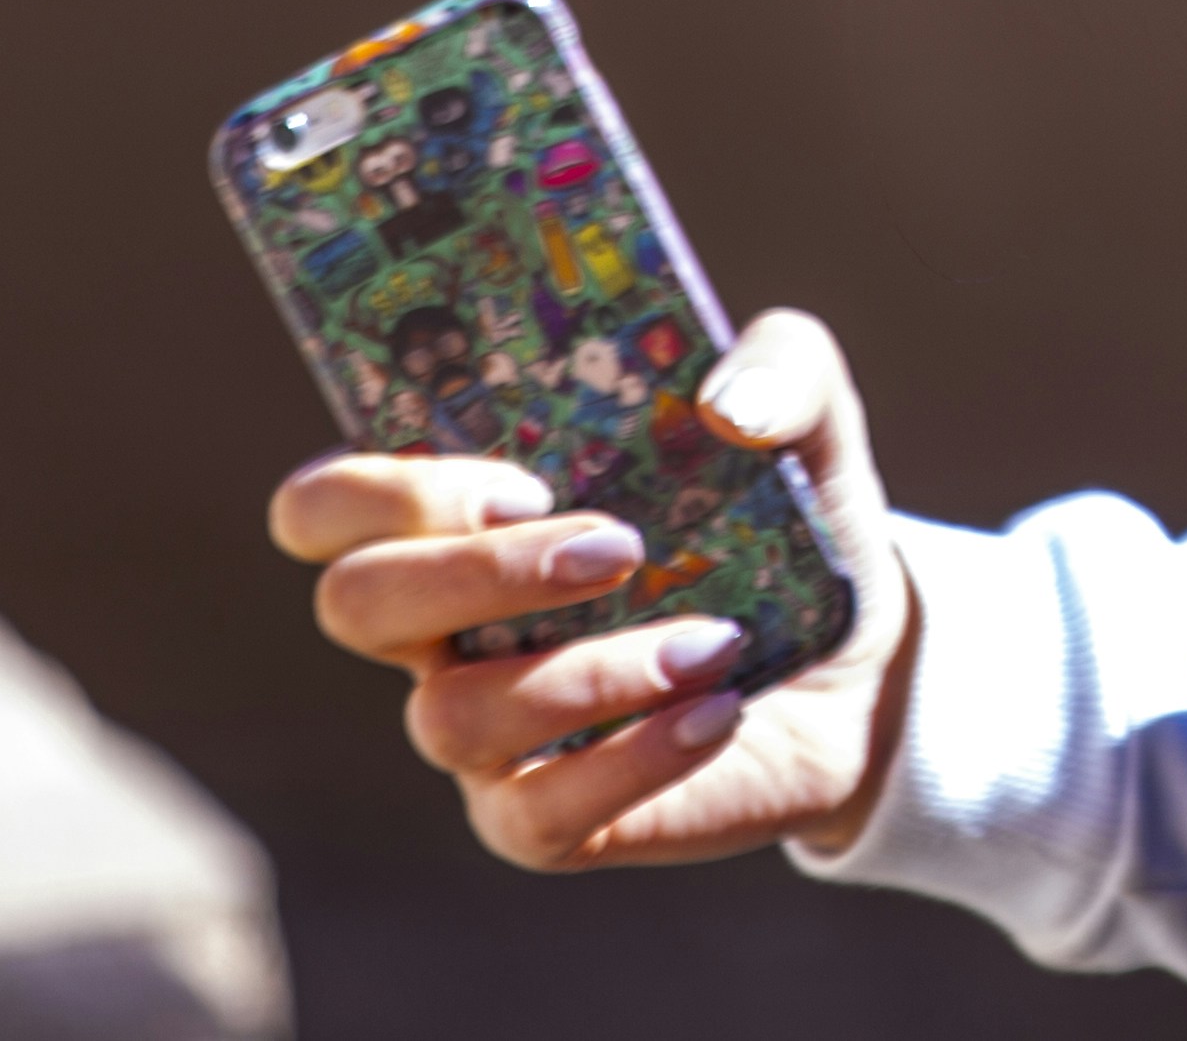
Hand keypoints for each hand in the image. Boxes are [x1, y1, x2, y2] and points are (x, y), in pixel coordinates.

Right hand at [267, 306, 919, 869]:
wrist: (862, 663)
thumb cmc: (785, 521)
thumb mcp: (806, 418)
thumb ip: (780, 364)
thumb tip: (730, 405)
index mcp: (465, 516)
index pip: (324, 505)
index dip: (384, 490)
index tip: (521, 480)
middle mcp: (445, 628)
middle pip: (355, 604)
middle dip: (473, 572)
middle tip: (615, 548)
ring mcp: (484, 733)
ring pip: (451, 716)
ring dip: (588, 674)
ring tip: (714, 642)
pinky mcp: (545, 821)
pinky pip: (535, 817)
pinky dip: (632, 761)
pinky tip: (718, 711)